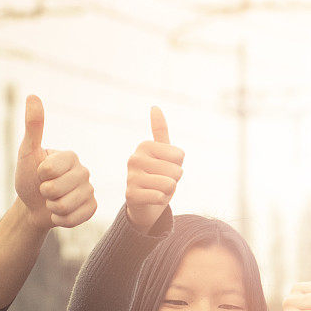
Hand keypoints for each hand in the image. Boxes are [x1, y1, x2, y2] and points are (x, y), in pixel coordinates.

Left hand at [15, 94, 96, 229]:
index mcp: (71, 156)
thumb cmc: (28, 177)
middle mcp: (84, 171)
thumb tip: (33, 95)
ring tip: (52, 202)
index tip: (39, 173)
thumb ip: (33, 126)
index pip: (52, 169)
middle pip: (59, 189)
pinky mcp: (92, 208)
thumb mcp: (27, 152)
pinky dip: (62, 220)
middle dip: (45, 194)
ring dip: (52, 208)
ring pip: (67, 206)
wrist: (33, 206)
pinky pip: (77, 218)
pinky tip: (60, 213)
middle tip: (45, 190)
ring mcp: (90, 191)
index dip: (40, 175)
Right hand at [125, 106, 184, 231]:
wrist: (145, 205)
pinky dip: (161, 201)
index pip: (180, 155)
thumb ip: (160, 132)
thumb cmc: (157, 177)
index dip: (178, 166)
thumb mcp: (163, 154)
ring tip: (157, 190)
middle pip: (176, 170)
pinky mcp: (130, 195)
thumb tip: (155, 106)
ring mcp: (131, 177)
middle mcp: (134, 158)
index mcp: (144, 146)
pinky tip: (152, 199)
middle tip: (161, 182)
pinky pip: (160, 197)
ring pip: (170, 184)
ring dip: (168, 191)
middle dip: (174, 180)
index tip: (165, 169)